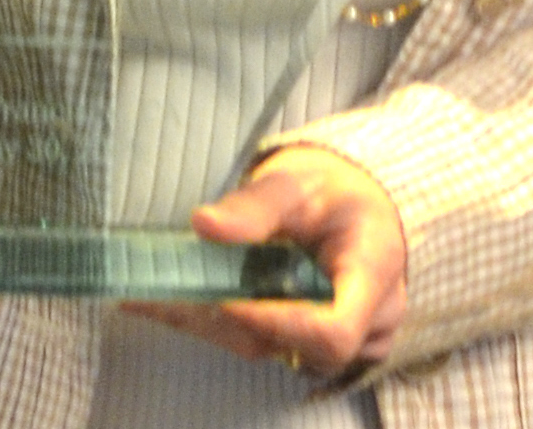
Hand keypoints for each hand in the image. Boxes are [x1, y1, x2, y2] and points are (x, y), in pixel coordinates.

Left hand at [130, 145, 408, 383]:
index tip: (225, 299)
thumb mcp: (295, 181)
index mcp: (373, 271)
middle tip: (162, 295)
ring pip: (279, 351)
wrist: (355, 200)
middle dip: (228, 322)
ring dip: (219, 326)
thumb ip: (253, 206)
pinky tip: (184, 302)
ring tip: (158, 297)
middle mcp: (372, 317)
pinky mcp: (322, 343)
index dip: (275, 324)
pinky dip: (228, 325)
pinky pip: (275, 347)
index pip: (332, 331)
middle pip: (297, 347)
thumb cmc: (332, 187)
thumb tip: (202, 224)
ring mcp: (352, 337)